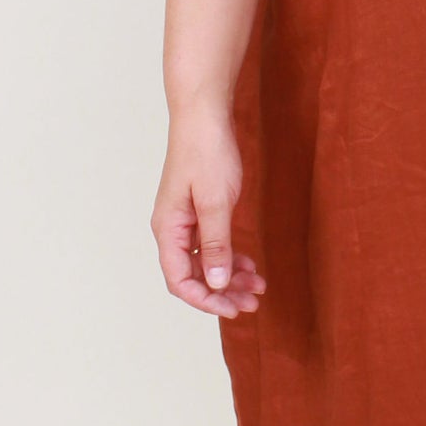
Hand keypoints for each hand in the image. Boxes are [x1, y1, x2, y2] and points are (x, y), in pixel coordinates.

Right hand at [152, 110, 267, 316]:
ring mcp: (186, 222)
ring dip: (230, 279)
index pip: (180, 280)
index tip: (233, 309)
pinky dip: (231, 259)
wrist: (205, 117)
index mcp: (168, 230)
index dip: (206, 300)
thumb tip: (217, 283)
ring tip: (257, 287)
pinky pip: (213, 247)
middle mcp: (173, 230)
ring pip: (206, 264)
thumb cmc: (206, 153)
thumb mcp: (215, 203)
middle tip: (253, 303)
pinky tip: (249, 265)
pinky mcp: (200, 213)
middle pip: (193, 277)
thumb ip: (217, 245)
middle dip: (222, 293)